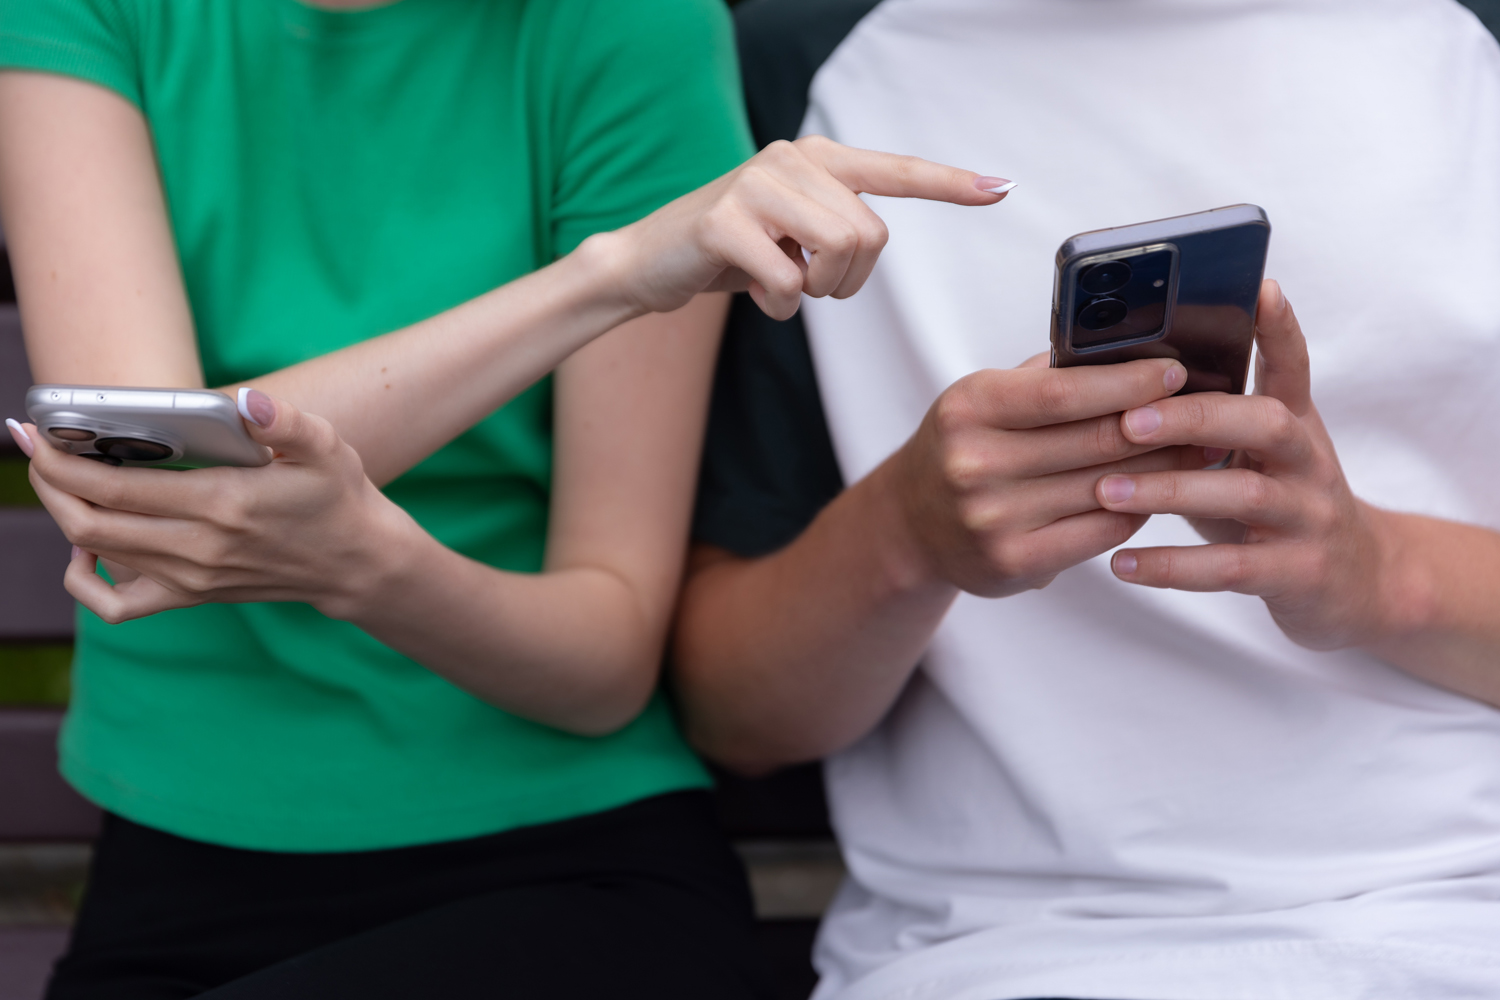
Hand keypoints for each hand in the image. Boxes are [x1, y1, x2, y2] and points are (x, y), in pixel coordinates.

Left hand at [18, 391, 422, 623]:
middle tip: (35, 448)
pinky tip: (87, 546)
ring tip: (56, 479)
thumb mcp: (325, 447)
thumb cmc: (337, 496)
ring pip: (97, 552)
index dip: (61, 461)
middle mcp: (199, 548)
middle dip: (49, 482)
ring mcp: (192, 578)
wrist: (357, 562)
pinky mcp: (193, 595)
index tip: (35, 433)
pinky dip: (87, 578)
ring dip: (63, 513)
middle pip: (89, 521)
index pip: (114, 487)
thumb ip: (285, 421)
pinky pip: (118, 605)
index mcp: (223, 505)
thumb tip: (249, 401)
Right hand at [602, 135, 1011, 320]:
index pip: (893, 169)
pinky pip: (787, 283)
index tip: (999, 188)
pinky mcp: (724, 222)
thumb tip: (873, 238)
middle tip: (805, 282)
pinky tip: (751, 293)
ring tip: (782, 283)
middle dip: (846, 281)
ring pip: (837, 253)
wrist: (648, 261)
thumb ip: (835, 221)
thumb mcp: (791, 230)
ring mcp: (754, 185)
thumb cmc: (731, 252)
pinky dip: (777, 307)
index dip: (948, 184)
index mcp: (813, 159)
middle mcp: (788, 160)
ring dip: (816, 291)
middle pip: (869, 236)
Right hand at [884, 355, 1211, 597]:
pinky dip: (1135, 509)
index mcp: (969, 408)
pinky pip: (1100, 532)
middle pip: (1094, 441)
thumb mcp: (985, 399)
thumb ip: (1047, 377)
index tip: (1176, 372)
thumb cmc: (964, 446)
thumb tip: (1134, 351)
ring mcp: (992, 518)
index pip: (1063, 391)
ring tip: (1199, 451)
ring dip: (1162, 469)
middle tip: (1209, 412)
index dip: (1128, 382)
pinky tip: (1157, 492)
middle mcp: (975, 464)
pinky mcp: (1013, 562)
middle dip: (1162, 425)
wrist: (909, 523)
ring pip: (1105, 488)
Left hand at [1099, 280, 1393, 649]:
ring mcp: (1308, 517)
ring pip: (1244, 495)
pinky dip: (1174, 566)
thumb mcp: (1258, 452)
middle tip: (1128, 421)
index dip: (1279, 328)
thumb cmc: (1279, 503)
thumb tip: (1130, 376)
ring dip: (1170, 490)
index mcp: (1294, 424)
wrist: (1357, 580)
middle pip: (1265, 423)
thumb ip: (1213, 416)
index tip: (1258, 290)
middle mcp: (1307, 462)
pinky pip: (1231, 568)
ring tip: (1106, 490)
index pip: (1291, 365)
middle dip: (1195, 418)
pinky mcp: (1297, 573)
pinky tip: (1123, 563)